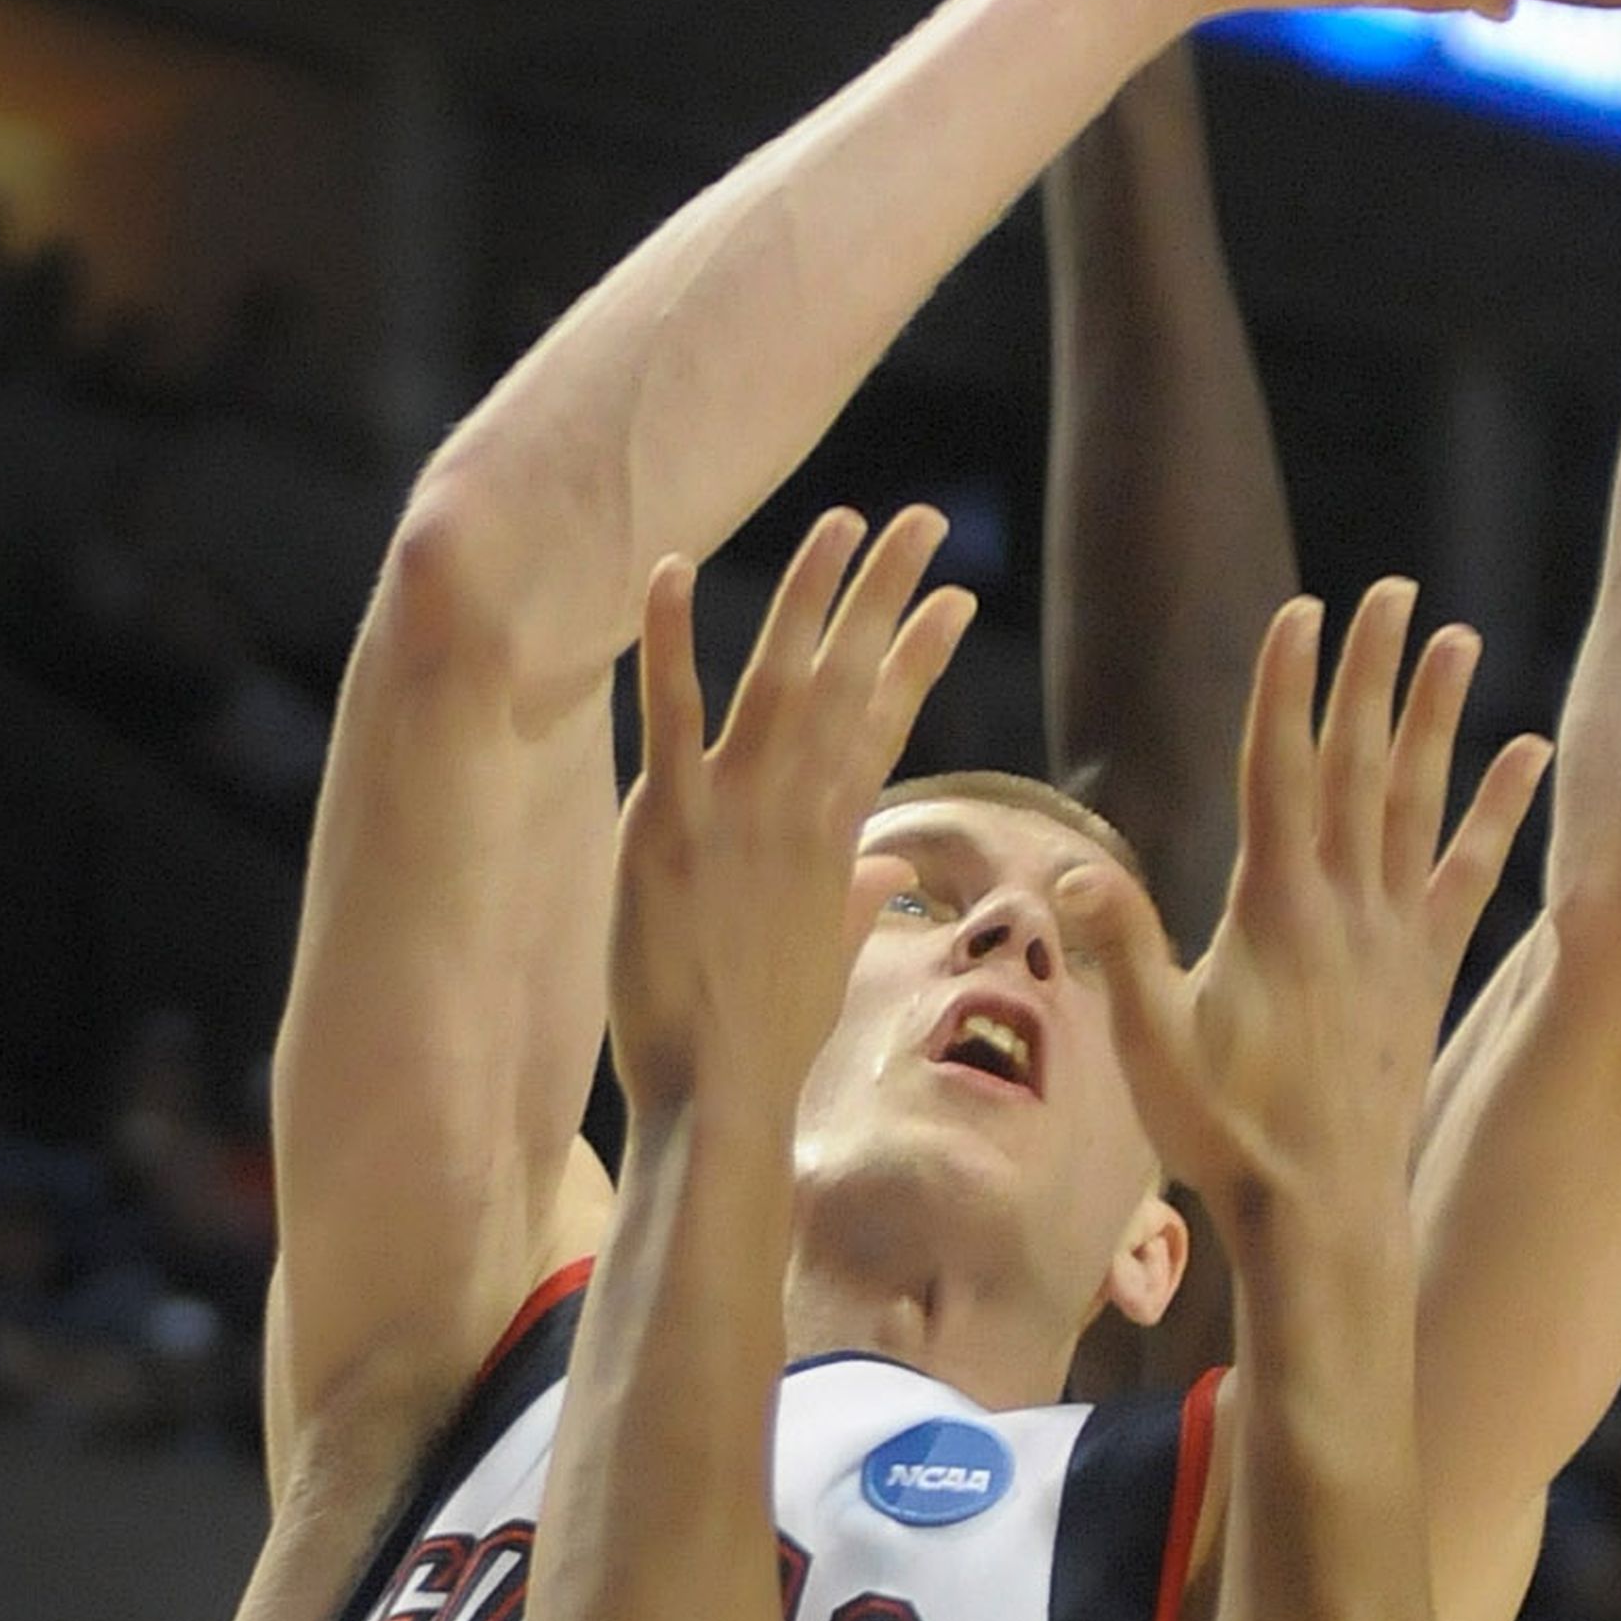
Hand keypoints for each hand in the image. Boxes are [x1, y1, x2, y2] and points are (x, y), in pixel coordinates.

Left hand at [608, 509, 973, 1123]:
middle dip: (889, 594)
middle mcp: (800, 813)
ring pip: (782, 678)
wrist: (722, 1099)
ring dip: (809, 594)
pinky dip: (671, 640)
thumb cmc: (768, 1048)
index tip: (950, 596)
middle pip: (854, 680)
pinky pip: (669, 716)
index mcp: (835, 840)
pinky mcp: (669, 827)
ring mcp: (739, 814)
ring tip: (838, 521)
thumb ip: (853, 904)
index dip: (917, 655)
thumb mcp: (827, 968)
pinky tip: (670, 570)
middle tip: (923, 521)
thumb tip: (883, 868)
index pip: (887, 723)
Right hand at [1057, 581, 1547, 1238]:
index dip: (1287, 686)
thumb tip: (1076, 866)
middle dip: (1370, 672)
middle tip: (1390, 589)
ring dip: (1438, 718)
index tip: (1302, 609)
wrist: (1323, 1216)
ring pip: (1418, 802)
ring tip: (1458, 639)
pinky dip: (1500, 814)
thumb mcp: (1150, 1044)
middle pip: (1357, 764)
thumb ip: (1122, 949)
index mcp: (1273, 910)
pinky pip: (1470, 877)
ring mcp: (1394, 937)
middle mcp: (1345, 907)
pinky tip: (1529, 759)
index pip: (1277, 771)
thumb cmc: (1225, 1134)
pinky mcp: (1426, 975)